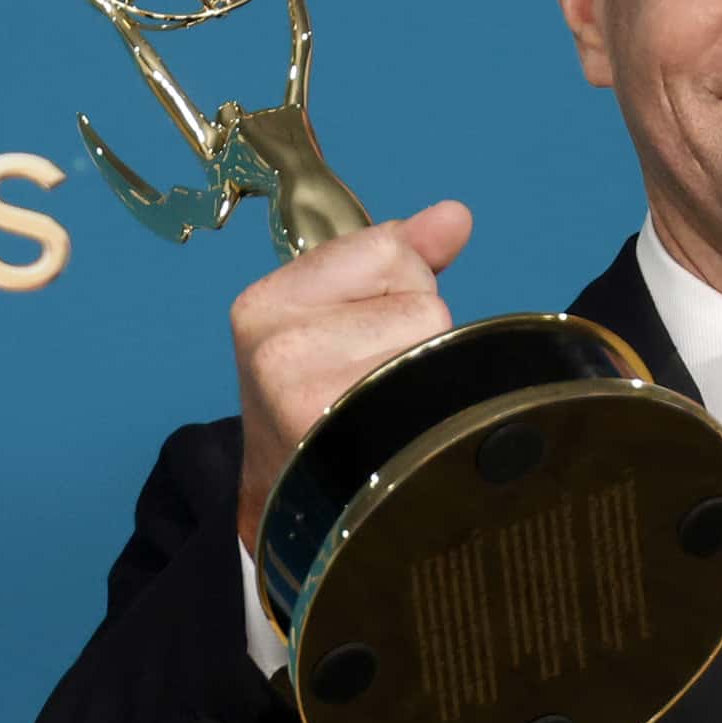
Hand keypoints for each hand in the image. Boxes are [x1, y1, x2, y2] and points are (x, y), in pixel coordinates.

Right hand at [231, 199, 471, 538]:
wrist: (294, 505)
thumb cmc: (322, 401)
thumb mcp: (340, 315)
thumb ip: (399, 258)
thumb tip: (455, 217)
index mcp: (266, 302)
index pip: (388, 249)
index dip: (398, 289)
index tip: (363, 334)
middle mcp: (275, 344)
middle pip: (418, 298)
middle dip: (415, 334)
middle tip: (374, 380)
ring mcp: (304, 393)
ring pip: (433, 339)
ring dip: (428, 372)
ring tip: (387, 405)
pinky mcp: (342, 435)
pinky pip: (434, 386)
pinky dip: (432, 405)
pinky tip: (397, 427)